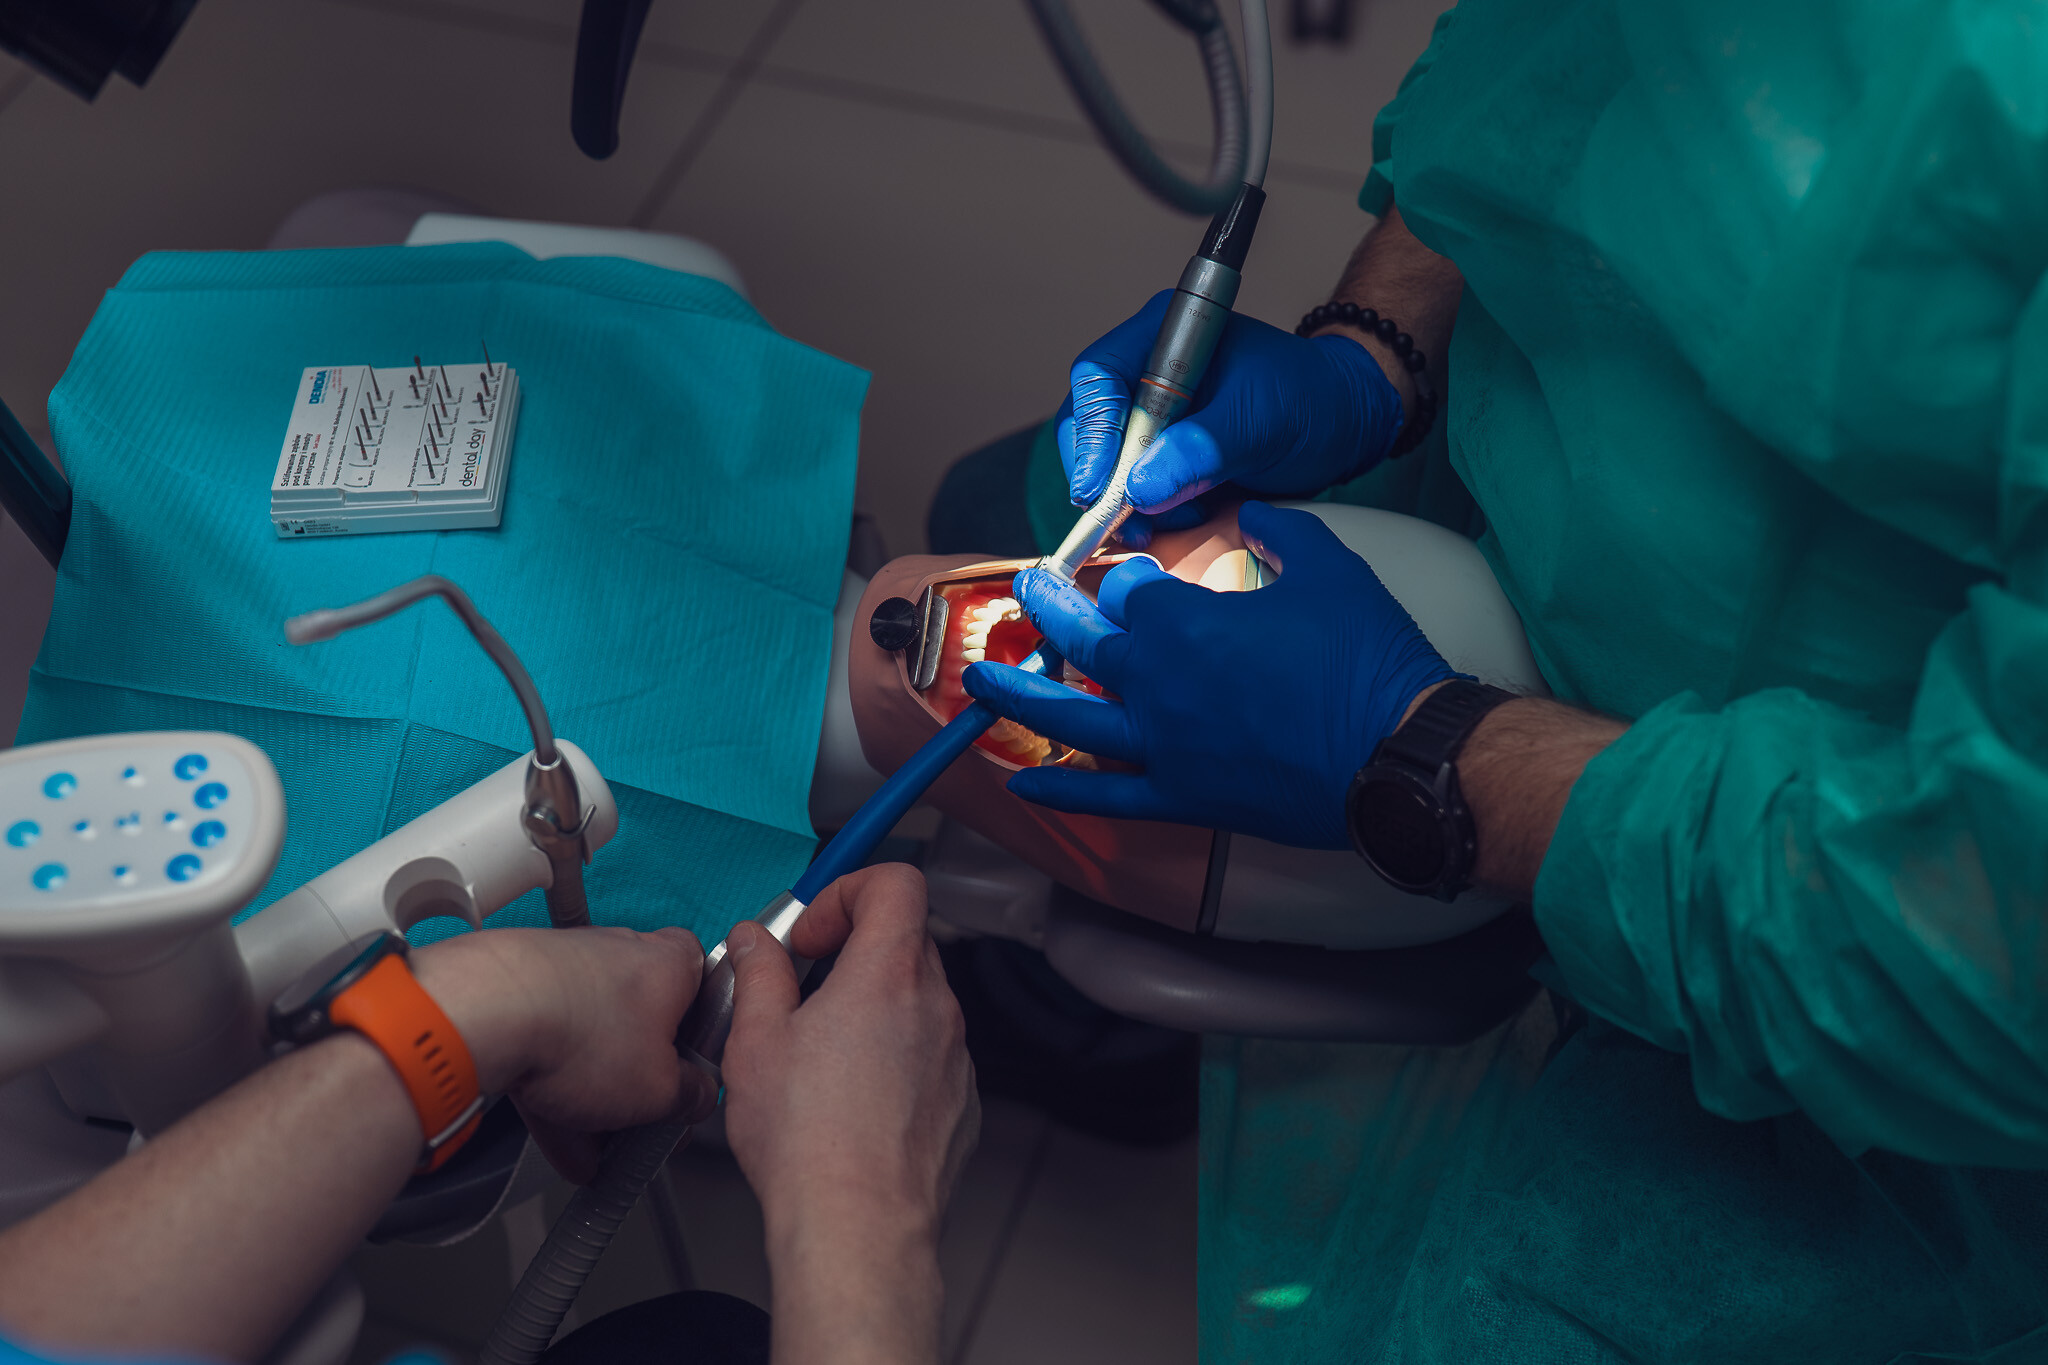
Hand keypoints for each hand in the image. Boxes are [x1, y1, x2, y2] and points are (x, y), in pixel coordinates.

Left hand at [413, 926, 715, 1180]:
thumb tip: (696, 1098)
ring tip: (586, 1150)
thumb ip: (691, 1096)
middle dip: (638, 1085)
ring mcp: (570, 966)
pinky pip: (550, 1044)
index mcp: (673, 963)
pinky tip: (554, 1136)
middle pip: (644, 1027)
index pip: (708, 991)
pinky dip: (554, 1086)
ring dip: (592, 1098)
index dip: (701, 1044)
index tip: (692, 1082)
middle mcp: (624, 952)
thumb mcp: (661, 1090)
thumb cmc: (584, 1033)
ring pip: (592, 1042)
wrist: (489, 1011)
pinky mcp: (525, 987)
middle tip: (636, 1126)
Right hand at [721, 865, 976, 1233]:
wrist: (858, 1227)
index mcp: (888, 974)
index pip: (898, 883)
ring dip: (875, 1010)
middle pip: (907, 941)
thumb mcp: (756, 1040)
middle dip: (854, 953)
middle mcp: (936, 1007)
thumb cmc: (809, 1143)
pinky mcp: (962, 1104)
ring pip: (919, 1003)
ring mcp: (956, 1057)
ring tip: (821, 1056)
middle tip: (804, 990)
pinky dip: (897, 1060)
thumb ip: (757, 973)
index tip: (814, 933)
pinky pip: (931, 1057)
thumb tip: (753, 943)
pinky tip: (853, 1103)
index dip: (851, 890)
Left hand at [963, 502, 1457, 848]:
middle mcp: (1155, 682)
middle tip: (1028, 589)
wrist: (1402, 753)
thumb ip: (1281, 531)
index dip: (1125, 576)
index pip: (1125, 589)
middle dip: (1050, 608)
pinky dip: (1060, 791)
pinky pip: (1106, 795)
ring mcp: (1162, 745)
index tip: (1131, 575)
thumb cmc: (1369, 658)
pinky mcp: (1182, 796)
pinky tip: (1022, 785)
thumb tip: (1256, 513)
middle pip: (1082, 640)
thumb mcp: (1329, 567)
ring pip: (1068, 717)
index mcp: (1182, 620)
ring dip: (1018, 695)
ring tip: (979, 680)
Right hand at [1060, 291, 1402, 548]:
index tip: (1100, 486)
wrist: (1344, 425)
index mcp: (1165, 336)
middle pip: (1090, 426)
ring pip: (1109, 464)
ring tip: (1172, 515)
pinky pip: (1136, 487)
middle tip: (1125, 519)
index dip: (1091, 434)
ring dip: (1129, 501)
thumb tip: (1142, 486)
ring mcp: (1155, 417)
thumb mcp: (1260, 421)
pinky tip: (1184, 516)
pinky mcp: (1165, 455)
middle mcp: (1149, 373)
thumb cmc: (1311, 399)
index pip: (1098, 379)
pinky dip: (1151, 511)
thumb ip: (1200, 449)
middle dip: (1104, 477)